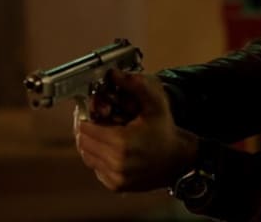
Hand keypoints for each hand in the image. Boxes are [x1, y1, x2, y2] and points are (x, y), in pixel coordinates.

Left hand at [74, 69, 197, 191]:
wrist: (177, 160)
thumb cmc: (165, 131)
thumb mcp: (154, 104)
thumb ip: (135, 85)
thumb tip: (114, 73)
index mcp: (122, 143)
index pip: (85, 129)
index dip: (87, 117)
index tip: (96, 111)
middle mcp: (116, 163)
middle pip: (83, 142)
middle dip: (88, 129)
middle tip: (100, 121)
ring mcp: (115, 177)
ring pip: (87, 156)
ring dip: (92, 143)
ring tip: (108, 133)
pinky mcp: (116, 186)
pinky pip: (95, 167)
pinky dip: (99, 156)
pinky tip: (113, 148)